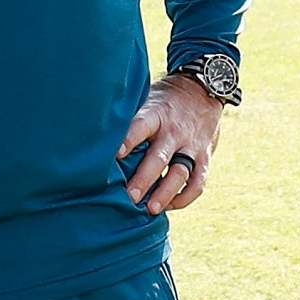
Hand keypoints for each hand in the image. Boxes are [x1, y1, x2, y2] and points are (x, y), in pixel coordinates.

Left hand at [117, 74, 224, 213]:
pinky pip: (198, 182)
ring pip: (180, 173)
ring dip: (166, 193)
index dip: (128, 140)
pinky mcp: (205, 157)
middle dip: (144, 178)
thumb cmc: (163, 99)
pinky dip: (185, 196)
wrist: (202, 90)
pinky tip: (170, 206)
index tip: (115, 155)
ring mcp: (191, 146)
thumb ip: (129, 115)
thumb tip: (95, 128)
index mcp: (156, 114)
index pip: (140, 127)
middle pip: (159, 158)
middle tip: (130, 196)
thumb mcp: (146, 98)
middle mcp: (174, 132)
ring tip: (151, 209)